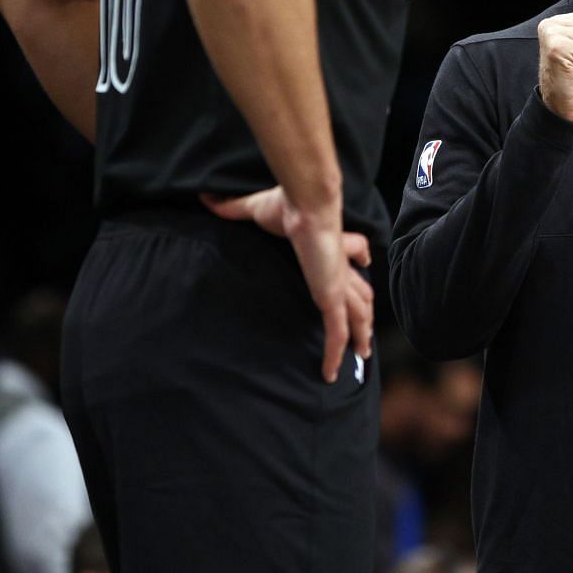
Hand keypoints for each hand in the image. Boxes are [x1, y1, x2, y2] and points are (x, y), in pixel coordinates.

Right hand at [200, 187, 372, 381]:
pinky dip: (335, 355)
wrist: (306, 208)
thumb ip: (234, 207)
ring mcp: (337, 286)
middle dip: (365, 313)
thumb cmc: (286, 205)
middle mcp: (339, 270)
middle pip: (362, 294)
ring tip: (361, 356)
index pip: (354, 254)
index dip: (359, 258)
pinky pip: (337, 334)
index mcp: (330, 247)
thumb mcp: (256, 208)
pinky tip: (331, 374)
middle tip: (364, 331)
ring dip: (361, 337)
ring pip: (359, 317)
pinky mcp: (331, 299)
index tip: (362, 262)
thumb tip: (207, 198)